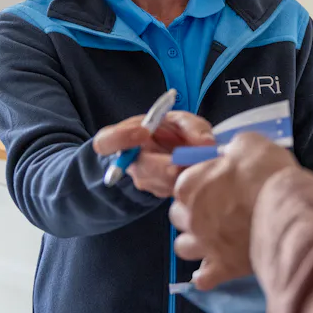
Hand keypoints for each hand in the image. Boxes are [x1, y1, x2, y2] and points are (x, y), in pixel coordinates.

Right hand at [93, 111, 214, 197]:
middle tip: (190, 157)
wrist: (174, 151)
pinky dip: (191, 180)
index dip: (121, 138)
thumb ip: (192, 126)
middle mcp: (129, 163)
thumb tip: (207, 143)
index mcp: (123, 138)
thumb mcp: (181, 120)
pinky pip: (176, 189)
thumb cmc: (171, 131)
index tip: (144, 131)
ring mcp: (144, 180)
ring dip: (185, 172)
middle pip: (142, 169)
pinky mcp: (161, 192)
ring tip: (202, 159)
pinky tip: (200, 169)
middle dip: (168, 165)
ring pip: (163, 182)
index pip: (105, 142)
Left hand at [169, 133, 297, 289]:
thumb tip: (228, 155)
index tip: (215, 184)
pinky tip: (218, 265)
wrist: (289, 209)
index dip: (198, 185)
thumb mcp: (248, 143)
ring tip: (216, 237)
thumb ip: (231, 149)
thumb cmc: (267, 172)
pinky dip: (208, 274)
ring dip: (196, 242)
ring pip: (184, 248)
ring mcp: (205, 245)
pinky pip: (203, 279)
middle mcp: (190, 217)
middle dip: (193, 213)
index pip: (181, 187)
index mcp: (190, 186)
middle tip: (217, 209)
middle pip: (179, 217)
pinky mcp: (223, 268)